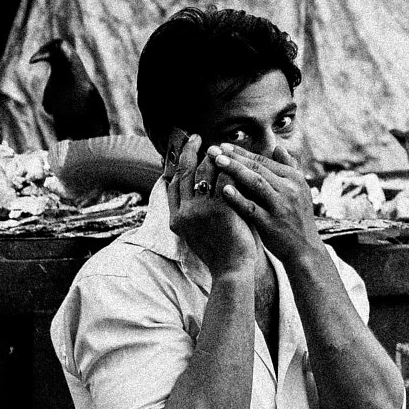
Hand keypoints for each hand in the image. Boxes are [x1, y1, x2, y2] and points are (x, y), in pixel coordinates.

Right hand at [164, 130, 260, 278]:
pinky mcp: (219, 210)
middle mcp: (184, 213)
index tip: (184, 151)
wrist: (231, 271)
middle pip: (184, 174)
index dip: (177, 164)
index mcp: (176, 219)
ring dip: (211, 156)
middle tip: (197, 137)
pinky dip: (229, 166)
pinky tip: (235, 157)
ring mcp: (200, 211)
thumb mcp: (198, 233)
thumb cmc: (221, 252)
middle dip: (189, 152)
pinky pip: (223, 180)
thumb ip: (196, 211)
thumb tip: (200, 189)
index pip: (173, 184)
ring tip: (219, 144)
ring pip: (203, 173)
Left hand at [208, 142, 326, 266]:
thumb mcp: (299, 190)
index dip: (242, 152)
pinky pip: (252, 208)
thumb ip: (289, 168)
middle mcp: (289, 188)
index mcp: (294, 178)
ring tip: (216, 162)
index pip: (263, 160)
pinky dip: (238, 198)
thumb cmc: (298, 218)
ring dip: (235, 170)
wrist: (305, 248)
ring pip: (256, 183)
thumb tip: (278, 147)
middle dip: (233, 157)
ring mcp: (281, 206)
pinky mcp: (272, 223)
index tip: (222, 146)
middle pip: (257, 168)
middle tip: (212, 149)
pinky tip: (224, 190)